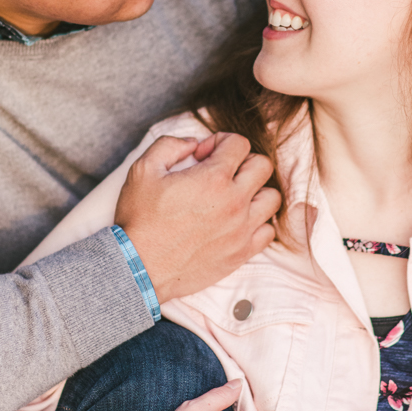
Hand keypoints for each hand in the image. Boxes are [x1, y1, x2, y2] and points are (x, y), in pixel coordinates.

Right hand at [114, 132, 280, 303]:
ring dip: (255, 191)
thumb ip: (170, 145)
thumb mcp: (143, 170)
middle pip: (263, 166)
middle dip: (242, 161)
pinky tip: (237, 222)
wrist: (139, 267)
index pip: (240, 144)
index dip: (220, 142)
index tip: (203, 156)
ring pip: (272, 198)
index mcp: (213, 178)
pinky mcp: (242, 253)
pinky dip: (258, 223)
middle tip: (221, 172)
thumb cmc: (139, 220)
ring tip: (234, 196)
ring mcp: (242, 229)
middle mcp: (234, 202)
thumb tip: (194, 143)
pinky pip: (268, 231)